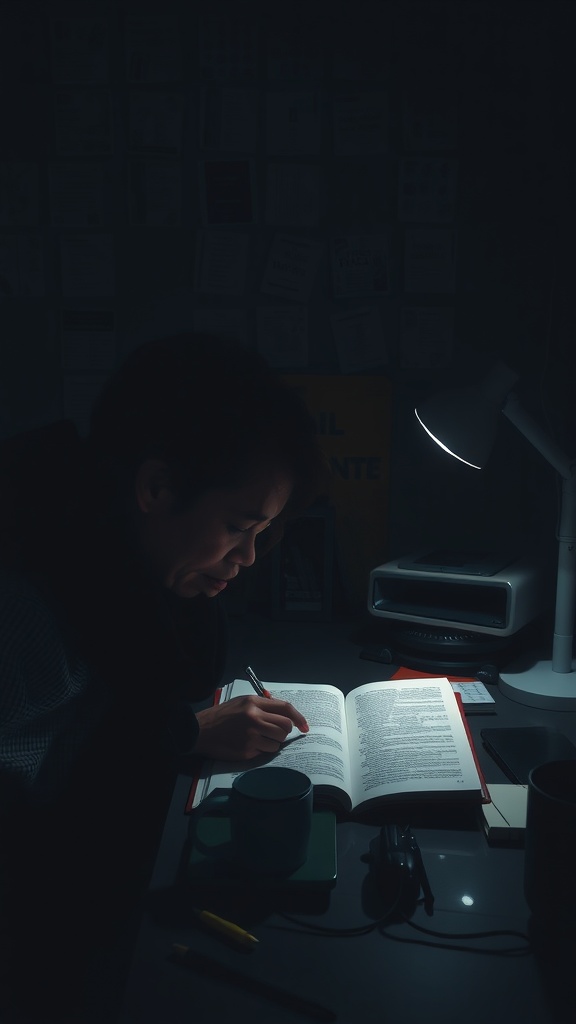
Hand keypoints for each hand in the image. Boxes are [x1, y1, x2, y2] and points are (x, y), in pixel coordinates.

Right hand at [194, 695, 308, 760]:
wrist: (200, 731)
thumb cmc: (222, 716)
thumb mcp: (242, 702)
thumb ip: (263, 706)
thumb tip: (286, 715)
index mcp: (253, 703)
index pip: (286, 708)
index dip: (299, 718)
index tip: (305, 726)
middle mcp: (254, 718)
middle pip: (285, 726)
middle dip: (285, 732)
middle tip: (276, 733)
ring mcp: (251, 735)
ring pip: (278, 742)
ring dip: (273, 742)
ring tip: (259, 738)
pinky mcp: (247, 750)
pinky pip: (266, 752)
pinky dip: (262, 750)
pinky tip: (249, 745)